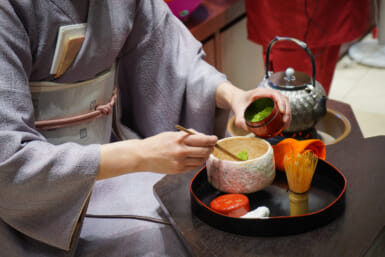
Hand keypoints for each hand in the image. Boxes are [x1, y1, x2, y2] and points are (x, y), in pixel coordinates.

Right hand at [98, 130, 217, 178]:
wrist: (142, 156)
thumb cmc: (157, 143)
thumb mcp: (171, 135)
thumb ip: (186, 136)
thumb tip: (202, 137)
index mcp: (179, 139)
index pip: (202, 139)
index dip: (211, 139)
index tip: (215, 139)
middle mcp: (180, 151)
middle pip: (204, 150)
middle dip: (211, 148)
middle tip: (212, 146)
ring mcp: (179, 162)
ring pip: (201, 160)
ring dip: (205, 156)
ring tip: (205, 152)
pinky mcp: (178, 170)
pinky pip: (194, 166)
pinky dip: (198, 162)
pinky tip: (196, 158)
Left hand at [231, 87, 290, 130]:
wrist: (237, 99)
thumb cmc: (238, 102)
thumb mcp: (237, 111)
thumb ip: (239, 120)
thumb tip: (246, 128)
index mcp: (259, 92)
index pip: (274, 94)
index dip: (281, 102)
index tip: (282, 112)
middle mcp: (267, 93)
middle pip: (282, 98)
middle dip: (287, 110)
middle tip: (285, 122)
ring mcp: (271, 96)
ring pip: (284, 102)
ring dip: (288, 112)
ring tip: (286, 125)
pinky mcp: (272, 101)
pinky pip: (282, 105)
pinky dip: (285, 114)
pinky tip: (284, 123)